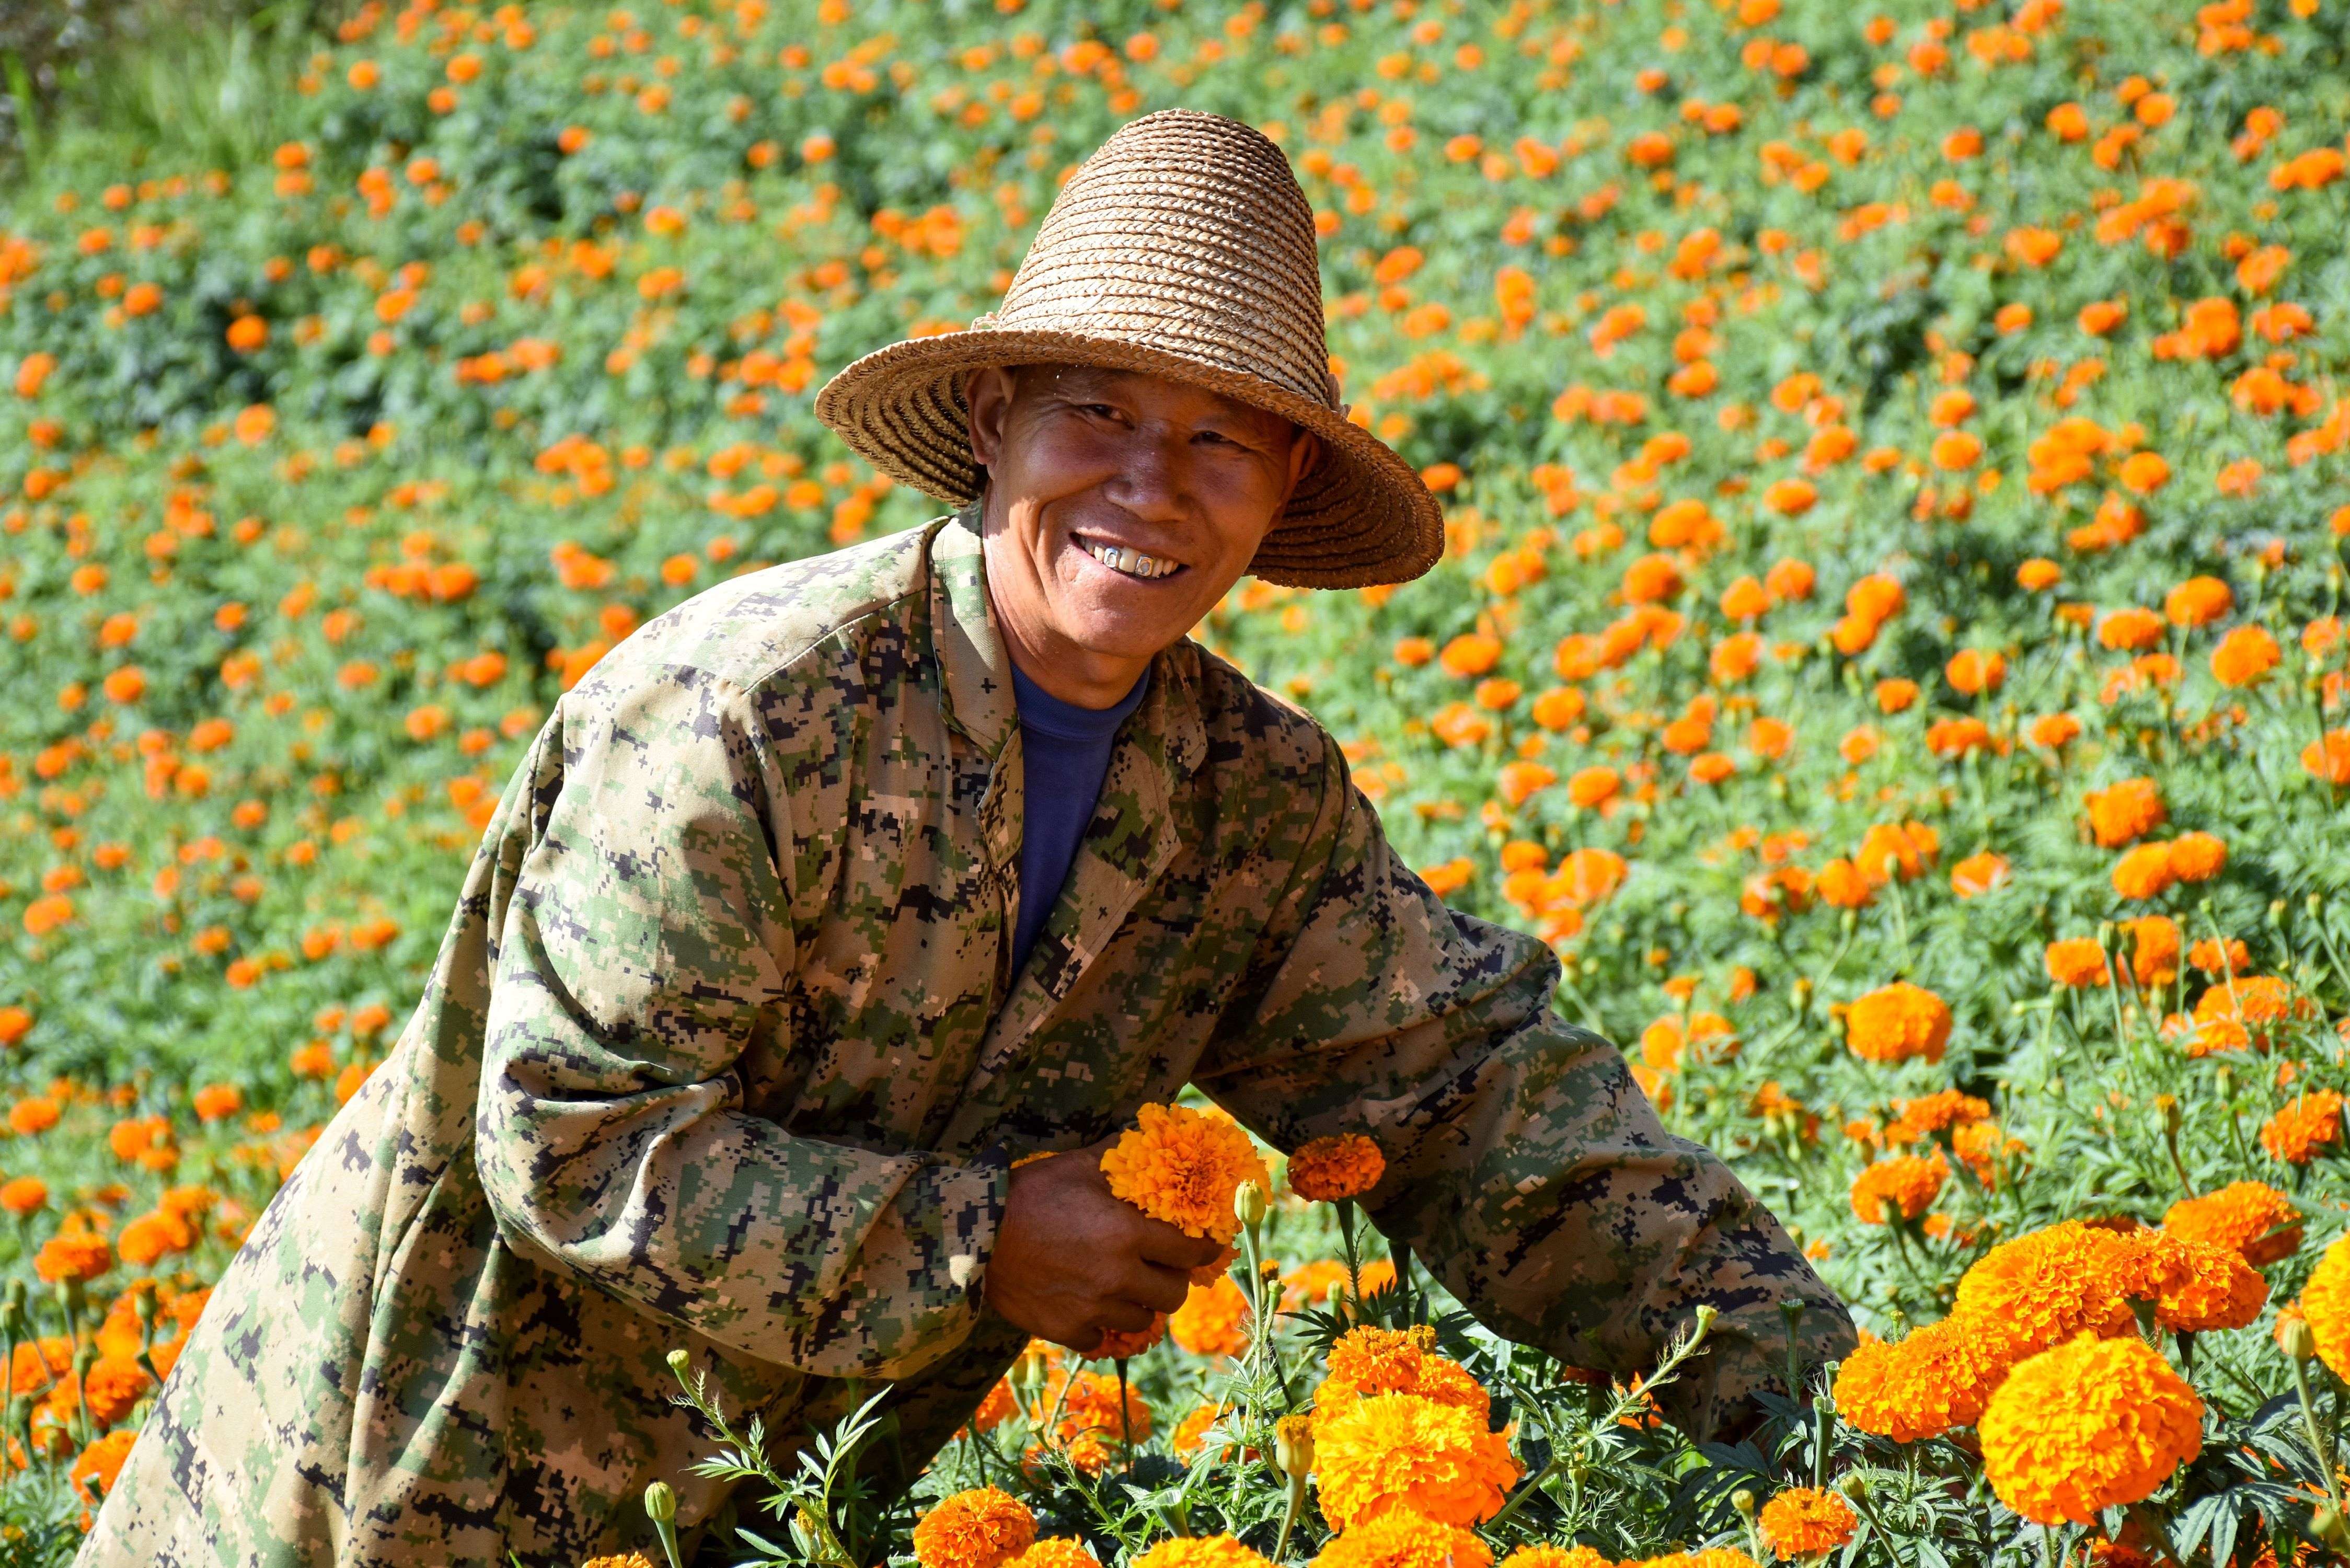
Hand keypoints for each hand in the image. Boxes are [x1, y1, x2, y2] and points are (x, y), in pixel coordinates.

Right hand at [982, 1140, 1223, 1354]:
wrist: (974, 1234)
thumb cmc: (1030, 1193)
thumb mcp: (1078, 1165)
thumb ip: (1120, 1155)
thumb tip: (1149, 1135)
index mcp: (1126, 1233)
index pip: (1189, 1251)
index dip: (1205, 1249)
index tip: (1208, 1246)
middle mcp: (1117, 1276)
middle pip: (1173, 1293)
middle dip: (1174, 1279)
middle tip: (1164, 1267)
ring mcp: (1092, 1309)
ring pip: (1142, 1320)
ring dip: (1140, 1304)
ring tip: (1128, 1288)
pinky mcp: (1066, 1329)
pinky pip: (1102, 1340)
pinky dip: (1103, 1327)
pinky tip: (1094, 1307)